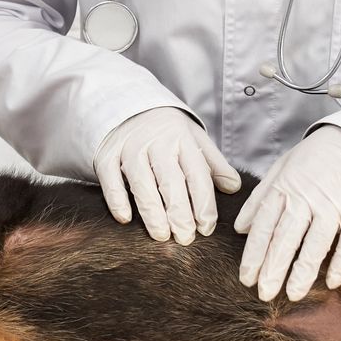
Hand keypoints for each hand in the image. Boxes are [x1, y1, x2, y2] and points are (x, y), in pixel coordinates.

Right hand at [94, 106, 241, 243]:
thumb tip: (233, 188)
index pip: (197, 173)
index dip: (203, 203)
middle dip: (179, 211)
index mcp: (182, 139)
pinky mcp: (107, 154)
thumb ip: (213, 163)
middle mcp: (156, 142)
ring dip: (152, 211)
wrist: (126, 103)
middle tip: (186, 237)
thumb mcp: (193, 138)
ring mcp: (130, 148)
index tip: (206, 228)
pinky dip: (117, 199)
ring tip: (161, 235)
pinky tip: (125, 219)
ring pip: (142, 182)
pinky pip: (111, 179)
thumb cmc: (166, 130)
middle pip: (170, 180)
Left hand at [234, 126, 340, 301]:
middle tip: (264, 294)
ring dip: (303, 272)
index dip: (254, 254)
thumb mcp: (281, 169)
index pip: (264, 226)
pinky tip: (331, 282)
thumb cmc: (314, 158)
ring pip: (315, 244)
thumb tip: (240, 228)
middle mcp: (306, 198)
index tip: (246, 278)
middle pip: (286, 239)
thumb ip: (260, 198)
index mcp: (284, 188)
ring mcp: (333, 205)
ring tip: (293, 294)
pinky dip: (340, 263)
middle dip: (273, 269)